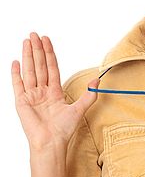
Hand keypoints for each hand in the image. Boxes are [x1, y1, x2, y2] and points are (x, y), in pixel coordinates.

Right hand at [11, 32, 99, 150]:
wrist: (51, 142)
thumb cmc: (64, 130)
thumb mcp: (79, 109)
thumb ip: (89, 95)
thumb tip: (98, 80)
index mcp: (54, 92)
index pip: (52, 68)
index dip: (50, 54)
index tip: (47, 40)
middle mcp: (42, 92)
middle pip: (39, 66)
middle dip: (37, 50)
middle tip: (35, 34)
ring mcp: (31, 96)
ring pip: (29, 71)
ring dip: (28, 56)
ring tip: (26, 41)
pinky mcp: (21, 102)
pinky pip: (17, 84)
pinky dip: (16, 73)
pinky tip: (15, 61)